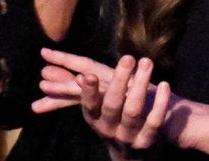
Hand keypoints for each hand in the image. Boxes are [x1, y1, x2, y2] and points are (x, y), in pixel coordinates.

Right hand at [35, 49, 169, 154]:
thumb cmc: (112, 121)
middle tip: (128, 57)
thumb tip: (44, 71)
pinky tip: (164, 84)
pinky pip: (154, 121)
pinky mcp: (147, 141)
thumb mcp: (94, 107)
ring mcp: (128, 135)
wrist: (132, 155)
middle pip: (112, 104)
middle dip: (119, 80)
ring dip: (140, 85)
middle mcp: (108, 128)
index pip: (88, 105)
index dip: (87, 92)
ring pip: (133, 110)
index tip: (87, 75)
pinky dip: (160, 102)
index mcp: (94, 118)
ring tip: (147, 61)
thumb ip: (70, 89)